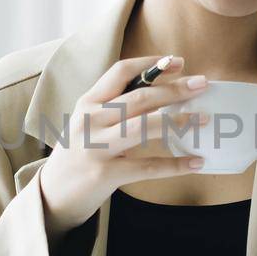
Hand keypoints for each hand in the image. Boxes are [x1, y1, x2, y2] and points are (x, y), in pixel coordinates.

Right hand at [37, 55, 210, 239]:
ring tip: (203, 118)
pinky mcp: (105, 174)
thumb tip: (164, 95)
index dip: (152, 65)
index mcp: (88, 102)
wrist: (52, 193)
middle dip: (174, 89)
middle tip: (202, 84)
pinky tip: (196, 162)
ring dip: (177, 121)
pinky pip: (147, 167)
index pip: (121, 72)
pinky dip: (175, 164)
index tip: (178, 62)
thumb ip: (116, 108)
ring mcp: (97, 147)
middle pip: (139, 98)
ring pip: (143, 127)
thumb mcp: (90, 123)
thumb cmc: (79, 152)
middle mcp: (90, 121)